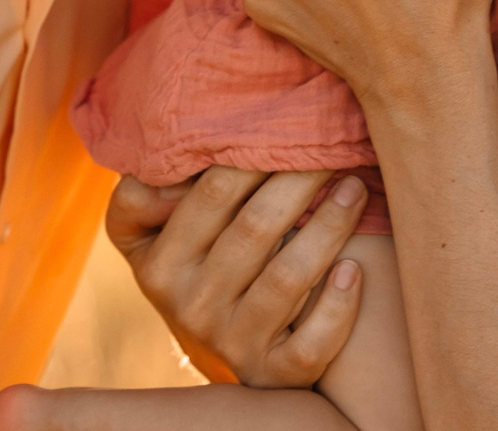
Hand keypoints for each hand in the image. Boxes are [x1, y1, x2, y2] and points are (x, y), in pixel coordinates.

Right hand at [104, 167, 367, 385]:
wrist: (216, 348)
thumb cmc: (192, 261)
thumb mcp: (146, 232)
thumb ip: (142, 193)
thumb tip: (166, 163)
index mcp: (161, 265)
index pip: (214, 192)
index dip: (257, 151)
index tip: (291, 123)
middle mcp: (192, 307)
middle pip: (257, 227)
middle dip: (302, 178)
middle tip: (335, 147)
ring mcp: (234, 344)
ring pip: (288, 278)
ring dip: (330, 226)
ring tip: (355, 187)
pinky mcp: (274, 375)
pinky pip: (311, 345)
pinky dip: (337, 308)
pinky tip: (354, 269)